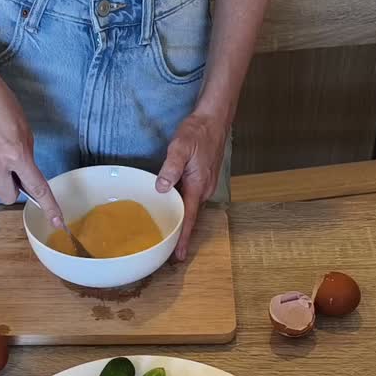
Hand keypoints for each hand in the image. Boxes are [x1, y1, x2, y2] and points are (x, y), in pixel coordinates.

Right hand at [0, 67, 63, 227]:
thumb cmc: (1, 104)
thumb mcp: (24, 130)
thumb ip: (26, 157)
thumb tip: (25, 177)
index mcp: (16, 154)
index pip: (36, 188)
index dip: (48, 207)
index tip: (57, 222)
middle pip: (8, 197)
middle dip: (13, 189)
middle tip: (13, 170)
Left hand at [155, 112, 227, 260]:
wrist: (214, 119)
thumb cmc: (197, 133)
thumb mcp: (180, 148)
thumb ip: (170, 168)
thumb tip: (161, 188)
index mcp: (198, 186)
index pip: (189, 218)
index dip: (183, 238)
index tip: (179, 256)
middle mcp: (203, 190)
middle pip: (190, 217)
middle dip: (180, 234)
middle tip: (167, 252)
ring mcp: (204, 185)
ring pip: (190, 207)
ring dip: (181, 220)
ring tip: (168, 235)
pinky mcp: (202, 179)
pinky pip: (190, 198)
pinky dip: (182, 207)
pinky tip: (171, 207)